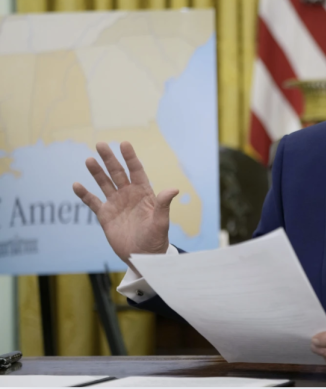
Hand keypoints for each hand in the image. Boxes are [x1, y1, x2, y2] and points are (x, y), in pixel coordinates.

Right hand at [72, 142, 178, 270]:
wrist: (143, 256)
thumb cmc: (156, 239)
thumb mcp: (161, 222)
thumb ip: (164, 204)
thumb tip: (174, 189)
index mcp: (144, 193)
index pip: (136, 171)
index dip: (130, 157)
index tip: (124, 143)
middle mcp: (129, 195)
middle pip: (118, 173)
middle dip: (110, 159)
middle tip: (100, 144)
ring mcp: (116, 204)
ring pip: (105, 183)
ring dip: (97, 172)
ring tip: (89, 159)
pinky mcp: (105, 216)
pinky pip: (93, 202)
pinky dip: (84, 194)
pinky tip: (76, 185)